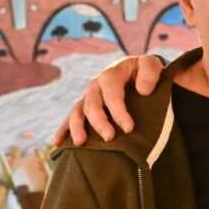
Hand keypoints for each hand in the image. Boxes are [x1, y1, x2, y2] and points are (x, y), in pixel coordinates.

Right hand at [52, 54, 166, 145]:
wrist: (136, 71)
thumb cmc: (145, 71)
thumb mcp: (151, 65)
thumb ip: (150, 72)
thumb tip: (142, 90)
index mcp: (111, 74)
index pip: (112, 93)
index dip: (118, 111)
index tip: (129, 128)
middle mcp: (95, 85)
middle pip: (92, 104)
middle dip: (99, 121)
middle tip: (110, 138)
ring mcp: (88, 96)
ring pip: (78, 111)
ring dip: (76, 127)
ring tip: (80, 143)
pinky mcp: (85, 106)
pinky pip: (72, 118)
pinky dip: (63, 130)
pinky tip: (57, 143)